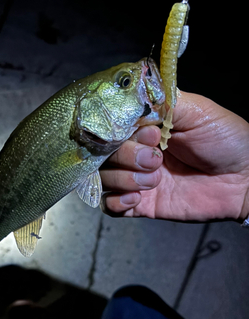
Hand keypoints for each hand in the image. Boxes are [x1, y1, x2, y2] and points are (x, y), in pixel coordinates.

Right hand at [100, 91, 248, 221]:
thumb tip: (134, 91)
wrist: (243, 181)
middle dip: (127, 156)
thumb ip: (164, 100)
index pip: (112, 126)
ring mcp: (136, 179)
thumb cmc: (226, 141)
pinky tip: (138, 198)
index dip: (122, 131)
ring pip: (104, 178)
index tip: (150, 134)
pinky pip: (110, 206)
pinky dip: (117, 202)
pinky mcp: (141, 204)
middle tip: (156, 159)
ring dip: (126, 179)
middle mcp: (137, 152)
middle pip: (103, 153)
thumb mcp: (196, 111)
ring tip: (155, 180)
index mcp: (147, 127)